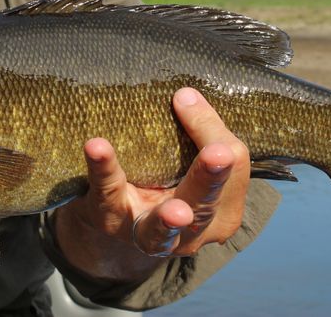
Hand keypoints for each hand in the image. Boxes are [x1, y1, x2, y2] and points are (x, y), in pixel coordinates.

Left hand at [53, 87, 249, 280]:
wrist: (111, 220)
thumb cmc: (162, 184)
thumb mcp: (188, 161)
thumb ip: (196, 133)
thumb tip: (186, 95)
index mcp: (220, 212)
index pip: (233, 172)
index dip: (217, 136)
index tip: (190, 99)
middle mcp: (191, 232)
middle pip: (205, 204)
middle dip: (211, 179)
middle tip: (219, 154)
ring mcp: (149, 234)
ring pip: (161, 229)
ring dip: (168, 218)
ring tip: (175, 211)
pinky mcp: (109, 218)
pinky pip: (107, 193)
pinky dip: (104, 170)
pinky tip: (97, 148)